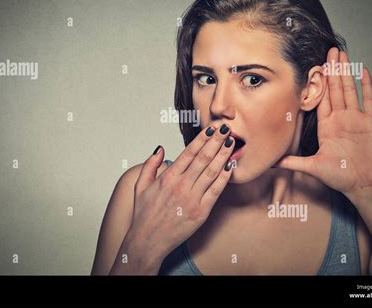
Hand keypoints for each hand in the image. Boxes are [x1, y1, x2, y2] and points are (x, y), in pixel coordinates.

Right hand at [119, 124, 234, 271]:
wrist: (147, 241)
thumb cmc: (144, 215)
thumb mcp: (140, 186)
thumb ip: (150, 165)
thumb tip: (159, 148)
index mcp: (168, 177)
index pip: (189, 152)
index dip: (202, 138)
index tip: (211, 129)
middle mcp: (181, 185)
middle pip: (203, 158)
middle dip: (216, 142)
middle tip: (226, 129)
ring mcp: (192, 199)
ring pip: (212, 172)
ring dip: (223, 156)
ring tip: (231, 144)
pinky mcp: (201, 212)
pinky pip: (215, 191)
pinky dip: (224, 178)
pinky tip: (230, 167)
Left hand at [277, 47, 371, 198]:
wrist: (362, 184)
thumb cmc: (339, 176)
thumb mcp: (312, 167)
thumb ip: (293, 162)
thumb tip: (273, 163)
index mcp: (326, 125)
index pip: (321, 99)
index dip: (318, 83)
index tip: (314, 67)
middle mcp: (340, 119)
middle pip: (335, 89)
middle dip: (332, 70)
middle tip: (328, 51)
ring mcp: (355, 118)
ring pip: (349, 89)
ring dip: (346, 72)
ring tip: (342, 54)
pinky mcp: (370, 122)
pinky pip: (368, 100)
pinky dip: (366, 85)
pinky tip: (363, 70)